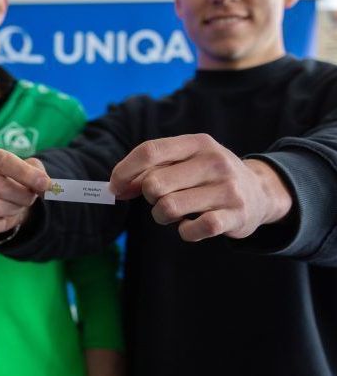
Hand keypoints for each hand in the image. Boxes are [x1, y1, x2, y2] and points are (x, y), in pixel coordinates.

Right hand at [0, 141, 50, 235]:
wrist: (0, 195)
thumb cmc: (14, 177)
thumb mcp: (28, 169)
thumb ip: (38, 174)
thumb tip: (47, 186)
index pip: (0, 160)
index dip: (25, 174)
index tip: (45, 184)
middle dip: (22, 195)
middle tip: (30, 198)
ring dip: (12, 209)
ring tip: (17, 205)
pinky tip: (4, 217)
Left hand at [109, 134, 291, 241]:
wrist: (260, 192)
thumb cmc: (208, 177)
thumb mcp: (184, 162)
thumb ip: (150, 170)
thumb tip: (116, 188)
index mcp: (197, 143)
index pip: (149, 151)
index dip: (124, 171)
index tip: (115, 187)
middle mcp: (214, 162)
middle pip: (154, 183)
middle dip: (148, 196)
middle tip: (159, 199)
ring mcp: (227, 189)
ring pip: (168, 208)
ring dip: (163, 216)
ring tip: (176, 212)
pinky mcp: (236, 215)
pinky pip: (193, 230)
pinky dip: (185, 232)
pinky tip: (192, 225)